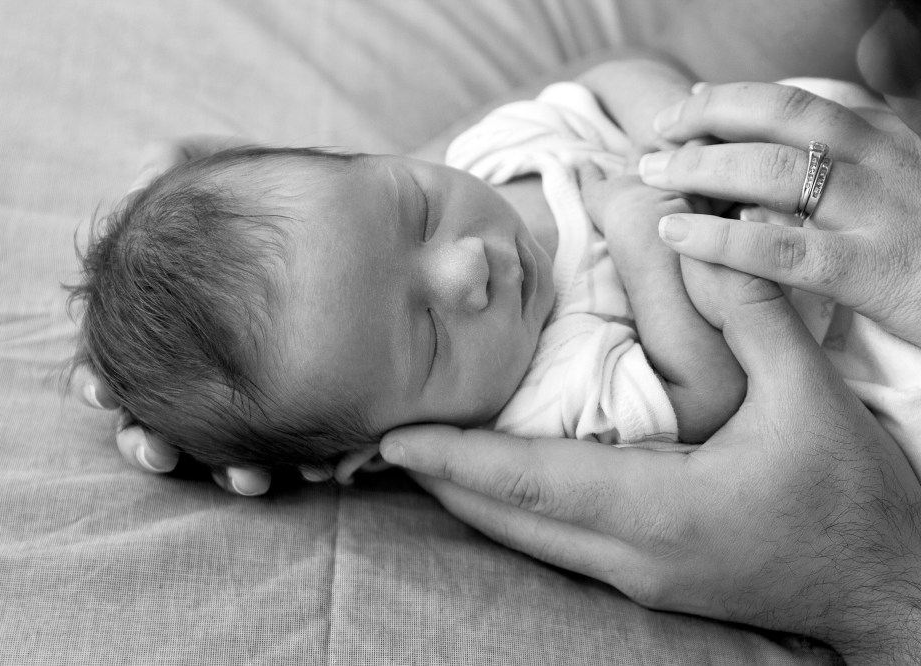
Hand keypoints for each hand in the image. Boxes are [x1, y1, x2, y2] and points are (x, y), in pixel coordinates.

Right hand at [73, 135, 277, 494]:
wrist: (355, 219)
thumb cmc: (279, 197)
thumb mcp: (229, 172)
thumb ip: (179, 164)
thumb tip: (138, 175)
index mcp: (168, 319)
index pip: (117, 358)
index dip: (100, 380)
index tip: (100, 391)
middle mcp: (197, 361)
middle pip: (153, 416)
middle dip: (144, 440)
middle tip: (155, 450)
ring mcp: (238, 387)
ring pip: (214, 442)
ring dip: (218, 466)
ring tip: (239, 476)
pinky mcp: (290, 404)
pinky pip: (278, 445)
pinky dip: (275, 462)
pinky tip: (291, 472)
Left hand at [379, 262, 920, 663]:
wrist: (891, 585)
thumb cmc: (855, 498)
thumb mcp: (809, 398)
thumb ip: (751, 313)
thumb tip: (703, 236)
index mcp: (662, 509)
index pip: (531, 484)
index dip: (457, 461)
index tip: (394, 440)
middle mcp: (633, 555)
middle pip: (509, 519)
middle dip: (444, 481)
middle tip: (385, 441)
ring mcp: (638, 578)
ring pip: (526, 540)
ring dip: (470, 500)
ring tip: (422, 460)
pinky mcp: (650, 581)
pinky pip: (556, 546)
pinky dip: (512, 513)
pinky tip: (496, 487)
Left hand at [637, 81, 920, 346]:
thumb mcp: (911, 181)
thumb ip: (865, 149)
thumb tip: (812, 111)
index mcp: (889, 143)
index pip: (801, 105)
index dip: (737, 100)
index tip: (690, 105)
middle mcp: (883, 165)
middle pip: (781, 120)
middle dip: (709, 118)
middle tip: (657, 133)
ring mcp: (879, 215)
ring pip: (774, 173)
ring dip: (702, 167)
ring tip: (651, 174)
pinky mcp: (872, 272)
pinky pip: (781, 250)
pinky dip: (720, 239)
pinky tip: (676, 235)